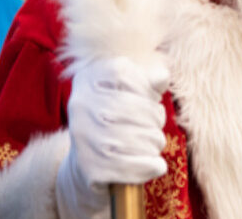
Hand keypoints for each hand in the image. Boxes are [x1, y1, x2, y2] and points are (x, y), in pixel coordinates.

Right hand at [56, 56, 168, 217]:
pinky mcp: (90, 167)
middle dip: (155, 119)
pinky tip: (156, 165)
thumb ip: (147, 81)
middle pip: (132, 108)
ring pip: (134, 138)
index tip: (151, 99)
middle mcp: (80, 105)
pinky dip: (150, 166)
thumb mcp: (129, 92)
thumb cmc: (117, 118)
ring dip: (155, 143)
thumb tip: (161, 77)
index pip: (122, 74)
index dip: (145, 88)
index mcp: (88, 79)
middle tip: (156, 127)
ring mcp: (82, 137)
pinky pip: (130, 166)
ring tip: (154, 144)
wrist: (88, 162)